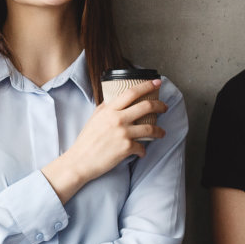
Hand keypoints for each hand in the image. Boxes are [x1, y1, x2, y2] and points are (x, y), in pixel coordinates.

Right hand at [42, 79, 166, 202]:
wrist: (79, 161)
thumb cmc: (86, 141)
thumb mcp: (94, 119)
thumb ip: (106, 108)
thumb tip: (114, 100)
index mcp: (109, 110)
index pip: (131, 92)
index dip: (147, 86)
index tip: (157, 82)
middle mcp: (117, 119)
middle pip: (146, 106)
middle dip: (160, 105)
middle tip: (164, 107)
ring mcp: (123, 133)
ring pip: (150, 128)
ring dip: (159, 131)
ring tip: (161, 133)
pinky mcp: (126, 148)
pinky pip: (142, 147)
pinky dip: (143, 151)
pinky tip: (141, 153)